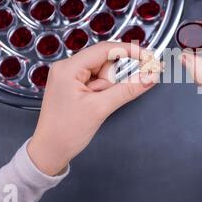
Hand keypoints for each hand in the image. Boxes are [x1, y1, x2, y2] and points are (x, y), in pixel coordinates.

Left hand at [28, 42, 158, 175]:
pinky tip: (93, 104)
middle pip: (105, 62)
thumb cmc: (66, 132)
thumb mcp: (100, 109)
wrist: (50, 151)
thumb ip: (128, 90)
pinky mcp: (74, 85)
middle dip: (112, 81)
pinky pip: (97, 81)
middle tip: (104, 99)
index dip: (130, 51)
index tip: (149, 58)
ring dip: (106, 89)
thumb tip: (150, 76)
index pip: (105, 49)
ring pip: (103, 73)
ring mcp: (70, 76)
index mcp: (69, 68)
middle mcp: (68, 67)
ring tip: (95, 105)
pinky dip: (102, 92)